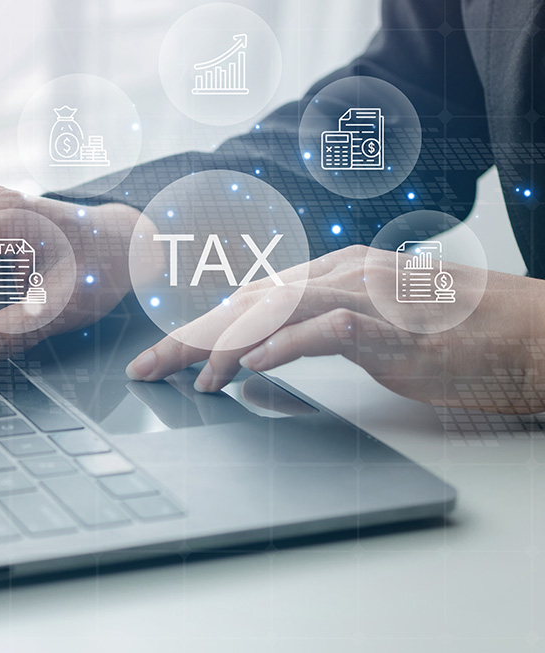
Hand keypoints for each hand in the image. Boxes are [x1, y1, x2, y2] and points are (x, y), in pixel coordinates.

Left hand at [125, 244, 544, 413]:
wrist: (529, 333)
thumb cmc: (453, 331)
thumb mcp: (371, 323)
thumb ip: (319, 322)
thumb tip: (265, 334)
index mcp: (331, 274)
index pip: (245, 299)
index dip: (195, 328)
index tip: (158, 357)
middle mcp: (340, 275)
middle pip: (245, 302)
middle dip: (188, 336)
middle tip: (145, 368)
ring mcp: (366, 296)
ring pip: (274, 311)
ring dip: (225, 346)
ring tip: (190, 378)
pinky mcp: (392, 326)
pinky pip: (326, 331)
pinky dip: (283, 346)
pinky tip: (251, 367)